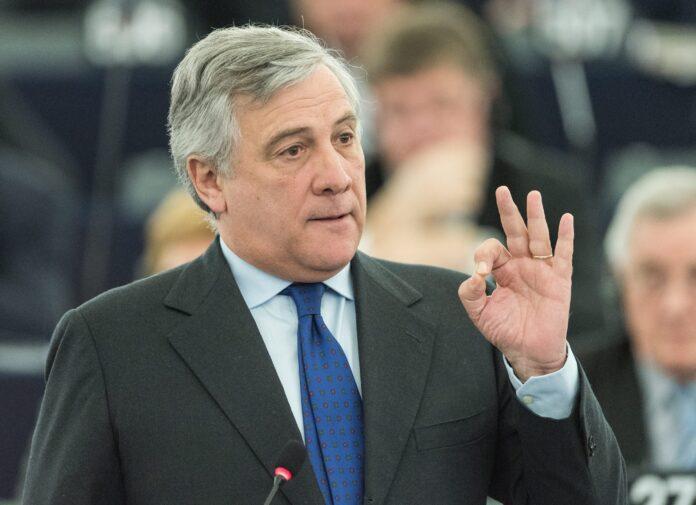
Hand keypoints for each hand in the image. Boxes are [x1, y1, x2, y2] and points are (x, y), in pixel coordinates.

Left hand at [458, 186, 573, 381]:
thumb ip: (470, 293)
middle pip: (515, 232)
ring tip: (533, 195)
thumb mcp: (480, 313)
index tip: (482, 272)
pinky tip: (566, 218)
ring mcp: (541, 270)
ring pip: (538, 237)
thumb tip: (475, 274)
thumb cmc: (504, 331)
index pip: (491, 249)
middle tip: (502, 190)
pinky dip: (566, 237)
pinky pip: (564, 254)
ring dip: (536, 216)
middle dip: (508, 211)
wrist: (529, 351)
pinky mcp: (559, 279)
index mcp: (502, 270)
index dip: (483, 255)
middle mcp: (521, 264)